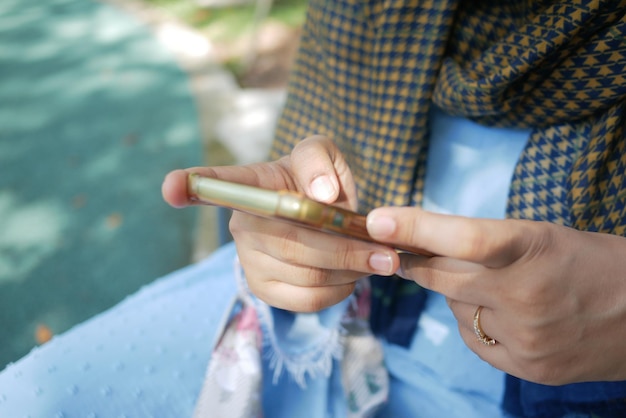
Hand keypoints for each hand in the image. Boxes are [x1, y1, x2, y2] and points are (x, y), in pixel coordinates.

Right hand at [162, 136, 399, 311]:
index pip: (216, 182)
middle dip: (344, 250)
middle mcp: (241, 221)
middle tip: (385, 253)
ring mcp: (247, 259)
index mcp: (252, 182)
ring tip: (375, 261)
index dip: (191, 184)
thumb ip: (319, 162)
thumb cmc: (319, 180)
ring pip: (304, 274)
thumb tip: (321, 197)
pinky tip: (350, 277)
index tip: (170, 188)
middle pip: (290, 242)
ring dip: (349, 271)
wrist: (322, 213)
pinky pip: (304, 300)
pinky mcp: (261, 288)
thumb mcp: (324, 154)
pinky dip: (338, 292)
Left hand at [366, 207, 625, 384]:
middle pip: (442, 276)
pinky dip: (476, 321)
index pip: (465, 237)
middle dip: (419, 261)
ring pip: (456, 308)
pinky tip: (503, 314)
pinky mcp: (526, 367)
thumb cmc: (590, 262)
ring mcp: (525, 337)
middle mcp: (526, 295)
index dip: (416, 228)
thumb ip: (486, 243)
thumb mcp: (543, 236)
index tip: (376, 221)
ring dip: (460, 293)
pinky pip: (472, 338)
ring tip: (497, 285)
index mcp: (534, 248)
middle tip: (404, 251)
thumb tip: (424, 246)